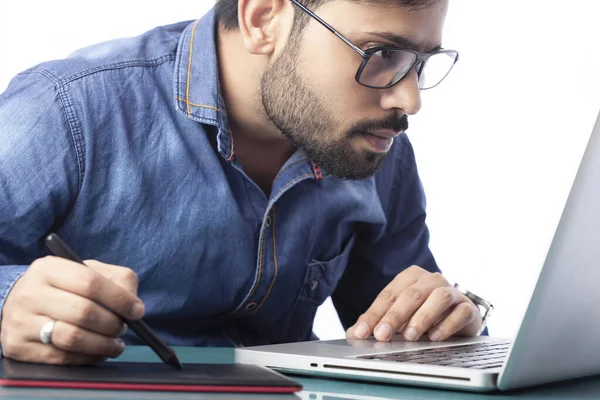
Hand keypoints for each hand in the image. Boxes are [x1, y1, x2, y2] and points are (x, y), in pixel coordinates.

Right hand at [0, 256, 144, 364]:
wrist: (20, 303)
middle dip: (112, 324)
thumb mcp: (88, 271)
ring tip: (115, 343)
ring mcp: (21, 321)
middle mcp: (30, 293)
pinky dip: (88, 358)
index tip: (137, 311)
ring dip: (103, 344)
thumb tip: (135, 306)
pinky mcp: (18, 347)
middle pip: (83, 312)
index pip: (90, 283)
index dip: (119, 299)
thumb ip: (117, 280)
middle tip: (123, 329)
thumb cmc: (65, 287)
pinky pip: (62, 358)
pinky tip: (98, 352)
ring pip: (72, 338)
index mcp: (49, 268)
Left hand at [346, 266, 481, 341]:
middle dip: (394, 316)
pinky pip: (459, 312)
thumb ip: (378, 322)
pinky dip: (447, 324)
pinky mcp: (468, 306)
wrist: (461, 315)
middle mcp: (431, 280)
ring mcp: (452, 291)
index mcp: (410, 277)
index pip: (388, 295)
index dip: (373, 314)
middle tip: (382, 336)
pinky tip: (435, 337)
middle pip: (410, 295)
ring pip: (437, 298)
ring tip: (409, 336)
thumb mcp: (400, 316)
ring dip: (422, 317)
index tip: (361, 333)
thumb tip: (354, 334)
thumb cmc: (424, 314)